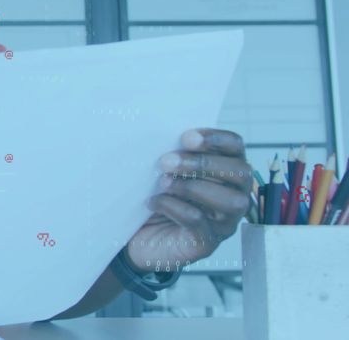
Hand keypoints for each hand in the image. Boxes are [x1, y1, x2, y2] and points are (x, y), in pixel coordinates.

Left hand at [125, 128, 249, 272]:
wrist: (137, 237)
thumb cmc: (156, 197)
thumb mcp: (164, 172)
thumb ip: (173, 155)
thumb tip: (164, 136)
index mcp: (225, 171)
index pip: (236, 147)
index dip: (217, 139)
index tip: (187, 137)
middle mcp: (234, 196)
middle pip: (241, 173)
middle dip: (204, 163)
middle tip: (167, 161)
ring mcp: (224, 222)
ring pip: (230, 201)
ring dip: (192, 187)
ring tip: (162, 182)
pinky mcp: (206, 242)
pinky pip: (199, 222)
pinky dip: (174, 207)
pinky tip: (154, 202)